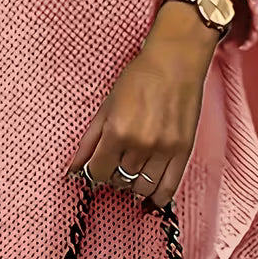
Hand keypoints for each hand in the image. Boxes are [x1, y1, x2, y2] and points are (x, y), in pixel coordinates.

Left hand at [65, 1, 218, 210]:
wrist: (175, 63)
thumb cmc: (139, 78)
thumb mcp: (106, 106)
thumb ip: (89, 140)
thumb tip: (73, 170)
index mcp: (117, 132)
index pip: (99, 172)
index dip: (95, 171)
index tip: (97, 165)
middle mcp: (141, 145)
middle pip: (120, 180)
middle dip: (114, 174)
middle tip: (116, 162)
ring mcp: (164, 150)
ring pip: (142, 188)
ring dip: (133, 184)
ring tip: (132, 170)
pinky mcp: (184, 152)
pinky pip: (169, 188)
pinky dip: (157, 195)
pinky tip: (151, 193)